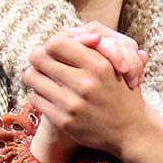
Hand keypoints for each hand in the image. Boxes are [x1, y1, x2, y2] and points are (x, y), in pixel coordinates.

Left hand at [24, 34, 162, 162]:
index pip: (56, 43)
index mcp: (99, 64)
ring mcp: (72, 103)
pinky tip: (49, 95)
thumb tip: (81, 33)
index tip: (54, 50)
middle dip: (39, 57)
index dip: (52, 44)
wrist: (130, 129)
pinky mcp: (63, 121)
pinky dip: (39, 94)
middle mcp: (85, 83)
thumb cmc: (121, 91)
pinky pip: (35, 98)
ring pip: (32, 77)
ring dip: (36, 76)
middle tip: (44, 62)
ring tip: (44, 78)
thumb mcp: (116, 64)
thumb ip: (97, 47)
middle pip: (39, 57)